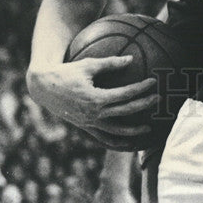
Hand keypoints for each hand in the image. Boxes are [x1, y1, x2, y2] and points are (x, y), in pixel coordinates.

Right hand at [26, 56, 157, 135]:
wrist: (44, 88)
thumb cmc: (67, 72)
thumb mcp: (88, 64)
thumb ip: (111, 63)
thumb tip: (131, 59)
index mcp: (95, 98)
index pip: (125, 95)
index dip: (141, 89)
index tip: (153, 82)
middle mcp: (94, 114)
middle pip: (125, 112)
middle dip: (143, 106)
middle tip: (159, 99)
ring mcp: (89, 123)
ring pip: (115, 132)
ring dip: (133, 132)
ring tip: (148, 129)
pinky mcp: (85, 127)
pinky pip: (102, 138)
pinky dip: (116, 142)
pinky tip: (127, 143)